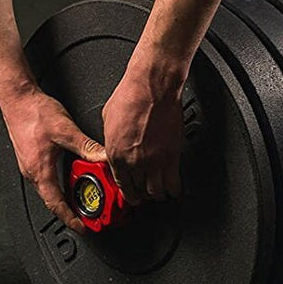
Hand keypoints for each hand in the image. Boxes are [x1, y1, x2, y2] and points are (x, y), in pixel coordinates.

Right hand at [1, 88, 105, 234]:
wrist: (17, 98)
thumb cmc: (33, 112)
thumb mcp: (65, 130)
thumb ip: (86, 147)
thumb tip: (103, 158)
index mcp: (40, 171)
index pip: (56, 205)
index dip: (70, 219)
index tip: (82, 228)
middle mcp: (32, 172)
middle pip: (53, 201)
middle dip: (71, 211)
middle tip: (87, 215)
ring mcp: (30, 166)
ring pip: (50, 189)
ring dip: (65, 197)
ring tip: (82, 198)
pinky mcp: (31, 158)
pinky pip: (47, 178)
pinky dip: (60, 183)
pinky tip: (71, 175)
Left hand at [101, 68, 183, 204]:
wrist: (152, 87)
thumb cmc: (130, 96)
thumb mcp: (107, 120)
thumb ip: (111, 139)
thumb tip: (114, 144)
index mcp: (115, 153)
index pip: (121, 184)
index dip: (128, 194)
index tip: (132, 196)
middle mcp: (134, 161)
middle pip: (140, 190)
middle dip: (143, 195)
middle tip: (146, 194)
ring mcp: (154, 161)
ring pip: (157, 191)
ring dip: (158, 194)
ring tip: (160, 193)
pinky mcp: (172, 157)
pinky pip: (174, 183)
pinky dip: (174, 190)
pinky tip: (174, 191)